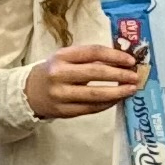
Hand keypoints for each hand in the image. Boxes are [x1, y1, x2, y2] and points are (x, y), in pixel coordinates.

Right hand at [26, 40, 144, 121]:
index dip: (114, 56)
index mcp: (61, 56)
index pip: (92, 52)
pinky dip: (107, 104)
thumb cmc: (53, 72)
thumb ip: (89, 59)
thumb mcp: (65, 59)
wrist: (29, 92)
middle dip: (119, 75)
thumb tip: (121, 62)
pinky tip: (117, 99)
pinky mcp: (64, 111)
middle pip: (95, 73)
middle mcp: (59, 74)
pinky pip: (91, 108)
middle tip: (135, 77)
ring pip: (95, 94)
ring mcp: (61, 95)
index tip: (130, 61)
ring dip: (117, 92)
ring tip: (131, 90)